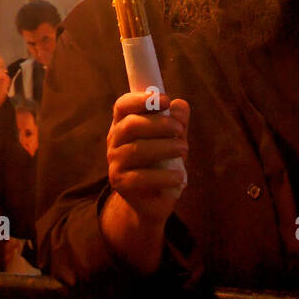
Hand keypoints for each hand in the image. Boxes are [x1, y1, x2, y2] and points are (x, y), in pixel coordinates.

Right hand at [106, 91, 188, 226]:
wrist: (150, 198)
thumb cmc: (162, 162)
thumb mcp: (172, 139)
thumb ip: (177, 122)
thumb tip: (180, 106)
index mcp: (123, 123)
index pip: (123, 106)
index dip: (142, 100)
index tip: (165, 100)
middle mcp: (115, 141)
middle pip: (131, 125)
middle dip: (159, 124)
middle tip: (179, 128)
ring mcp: (115, 162)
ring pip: (136, 150)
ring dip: (164, 147)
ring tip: (184, 149)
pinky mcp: (121, 184)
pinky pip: (140, 178)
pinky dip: (163, 176)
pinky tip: (179, 176)